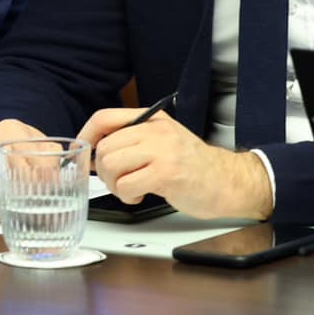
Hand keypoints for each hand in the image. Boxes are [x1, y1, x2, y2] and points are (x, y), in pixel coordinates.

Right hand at [0, 118, 47, 217]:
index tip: (51, 185)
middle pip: (3, 170)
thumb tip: (57, 179)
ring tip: (22, 208)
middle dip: (22, 189)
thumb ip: (51, 156)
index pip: (23, 152)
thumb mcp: (38, 143)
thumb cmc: (21, 146)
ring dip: (6, 201)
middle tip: (38, 200)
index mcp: (8, 130)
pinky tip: (7, 212)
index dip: (38, 172)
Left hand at [77, 107, 271, 220]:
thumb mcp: (164, 141)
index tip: (84, 151)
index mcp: (152, 119)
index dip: (87, 135)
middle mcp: (156, 131)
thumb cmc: (195, 166)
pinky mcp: (166, 174)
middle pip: (105, 147)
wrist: (229, 182)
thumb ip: (134, 139)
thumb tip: (96, 150)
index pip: (105, 118)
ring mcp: (162, 151)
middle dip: (104, 171)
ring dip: (115, 185)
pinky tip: (141, 196)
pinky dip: (127, 196)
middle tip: (118, 181)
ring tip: (131, 189)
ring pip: (111, 166)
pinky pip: (126, 185)